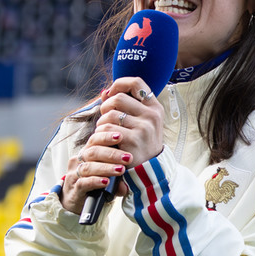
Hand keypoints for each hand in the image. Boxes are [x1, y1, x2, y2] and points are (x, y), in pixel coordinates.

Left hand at [58, 78, 164, 214]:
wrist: (150, 172)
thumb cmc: (142, 146)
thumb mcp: (142, 124)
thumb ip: (126, 107)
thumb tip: (104, 92)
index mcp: (155, 108)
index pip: (136, 83)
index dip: (119, 84)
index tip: (110, 93)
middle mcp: (152, 116)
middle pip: (118, 98)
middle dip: (106, 107)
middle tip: (105, 119)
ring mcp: (143, 128)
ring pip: (110, 115)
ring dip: (101, 124)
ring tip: (105, 134)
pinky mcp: (132, 141)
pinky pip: (106, 130)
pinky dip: (99, 136)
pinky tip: (104, 143)